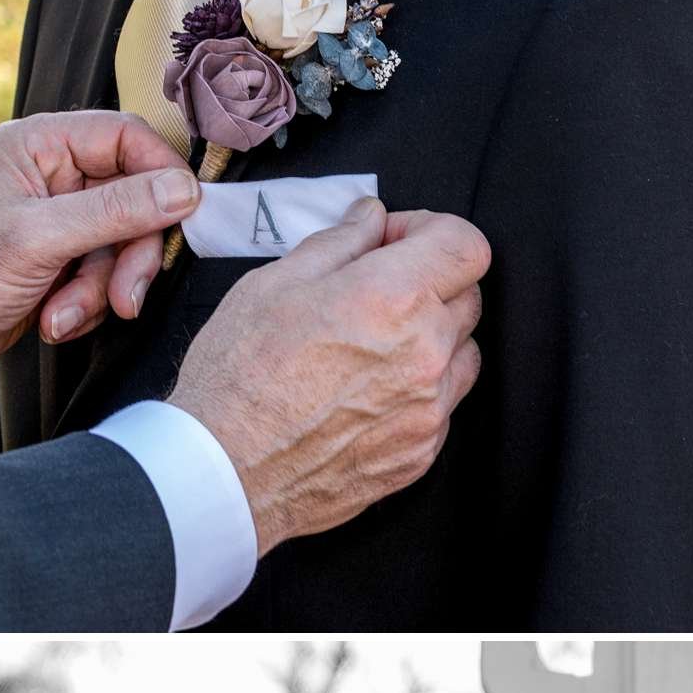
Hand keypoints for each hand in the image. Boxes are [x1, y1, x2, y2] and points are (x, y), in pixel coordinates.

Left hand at [0, 114, 201, 384]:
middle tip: (124, 297)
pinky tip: (53, 319)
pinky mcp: (58, 256)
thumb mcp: (40, 240)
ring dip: (101, 289)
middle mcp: (50, 172)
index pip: (127, 137)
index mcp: (38, 144)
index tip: (184, 214)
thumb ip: (115, 211)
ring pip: (121, 243)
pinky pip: (103, 272)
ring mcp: (56, 216)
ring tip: (63, 315)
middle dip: (128, 255)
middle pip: (134, 197)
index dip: (161, 174)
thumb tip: (183, 190)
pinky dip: (86, 302)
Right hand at [170, 202, 488, 554]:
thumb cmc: (237, 380)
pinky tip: (366, 389)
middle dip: (428, 280)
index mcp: (390, 299)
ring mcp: (429, 409)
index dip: (432, 231)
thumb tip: (370, 219)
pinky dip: (419, 387)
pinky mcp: (422, 451)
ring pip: (462, 351)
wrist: (224, 473)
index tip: (396, 240)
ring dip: (432, 335)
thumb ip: (337, 243)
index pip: (466, 245)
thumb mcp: (271, 285)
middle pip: (468, 295)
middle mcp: (424, 353)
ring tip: (371, 343)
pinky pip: (443, 403)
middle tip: (372, 287)